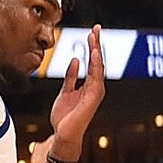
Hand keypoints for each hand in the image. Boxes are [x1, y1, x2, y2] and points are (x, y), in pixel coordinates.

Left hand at [48, 25, 104, 161]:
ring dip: (97, 50)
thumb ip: (71, 77)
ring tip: (94, 36)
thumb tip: (76, 60)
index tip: (91, 32)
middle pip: (98, 61)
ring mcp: (96, 91)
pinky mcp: (94, 96)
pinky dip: (96, 64)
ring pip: (99, 66)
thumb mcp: (65, 92)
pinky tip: (94, 52)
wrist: (63, 134)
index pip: (92, 62)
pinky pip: (97, 76)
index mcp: (88, 85)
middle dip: (97, 44)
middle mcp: (95, 86)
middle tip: (96, 28)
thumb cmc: (64, 117)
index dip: (92, 47)